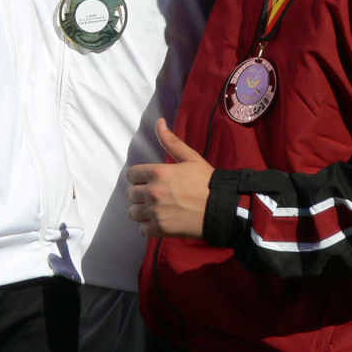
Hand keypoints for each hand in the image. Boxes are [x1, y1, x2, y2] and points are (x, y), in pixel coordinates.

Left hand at [126, 118, 213, 238]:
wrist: (220, 208)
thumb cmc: (206, 181)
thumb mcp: (190, 158)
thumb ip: (171, 141)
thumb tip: (159, 122)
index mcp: (157, 172)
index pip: (131, 175)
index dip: (138, 177)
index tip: (147, 181)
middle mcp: (152, 192)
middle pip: (130, 194)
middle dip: (139, 194)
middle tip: (153, 196)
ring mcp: (155, 212)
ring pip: (133, 212)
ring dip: (141, 211)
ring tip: (154, 210)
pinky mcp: (160, 229)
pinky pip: (142, 230)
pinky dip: (148, 227)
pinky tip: (159, 222)